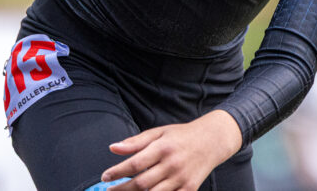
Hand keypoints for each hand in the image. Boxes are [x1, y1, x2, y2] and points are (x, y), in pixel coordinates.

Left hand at [100, 110, 241, 190]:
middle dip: (122, 189)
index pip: (135, 163)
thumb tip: (113, 148)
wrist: (212, 140)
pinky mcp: (190, 189)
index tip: (105, 176)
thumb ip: (136, 142)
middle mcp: (172, 164)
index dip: (117, 171)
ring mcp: (182, 178)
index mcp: (163, 147)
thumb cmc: (182, 135)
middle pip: (141, 183)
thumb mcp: (159, 132)